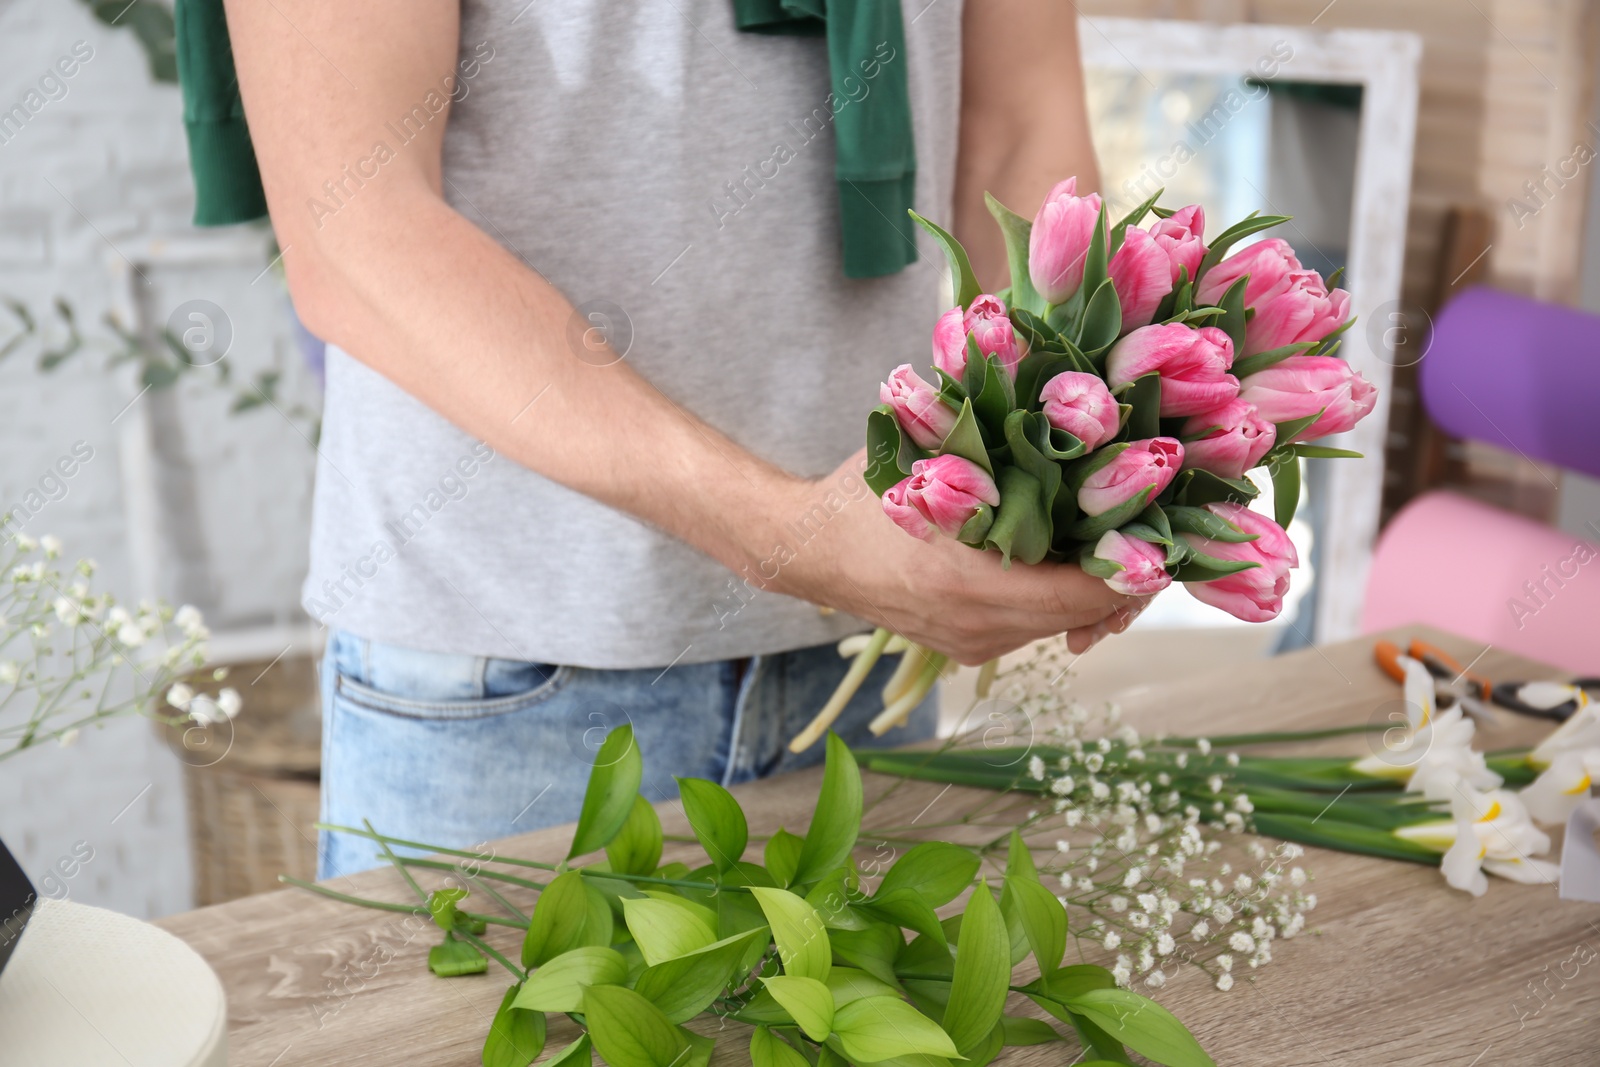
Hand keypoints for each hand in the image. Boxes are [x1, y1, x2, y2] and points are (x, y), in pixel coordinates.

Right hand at [761, 451, 1151, 664]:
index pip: (1087, 591)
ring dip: (1090, 585)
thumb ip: (988, 420)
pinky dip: (1055, 596)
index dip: (1135, 562)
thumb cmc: (859, 493)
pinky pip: (1032, 626)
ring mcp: (971, 645)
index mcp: (969, 583)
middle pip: (1084, 614)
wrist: (801, 549)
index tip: (1162, 523)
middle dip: (1121, 573)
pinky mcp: (966, 648)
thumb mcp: (923, 447)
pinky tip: (1063, 558)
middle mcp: (977, 627)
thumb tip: (1058, 370)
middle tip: (1152, 527)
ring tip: (1114, 537)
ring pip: (1061, 624)